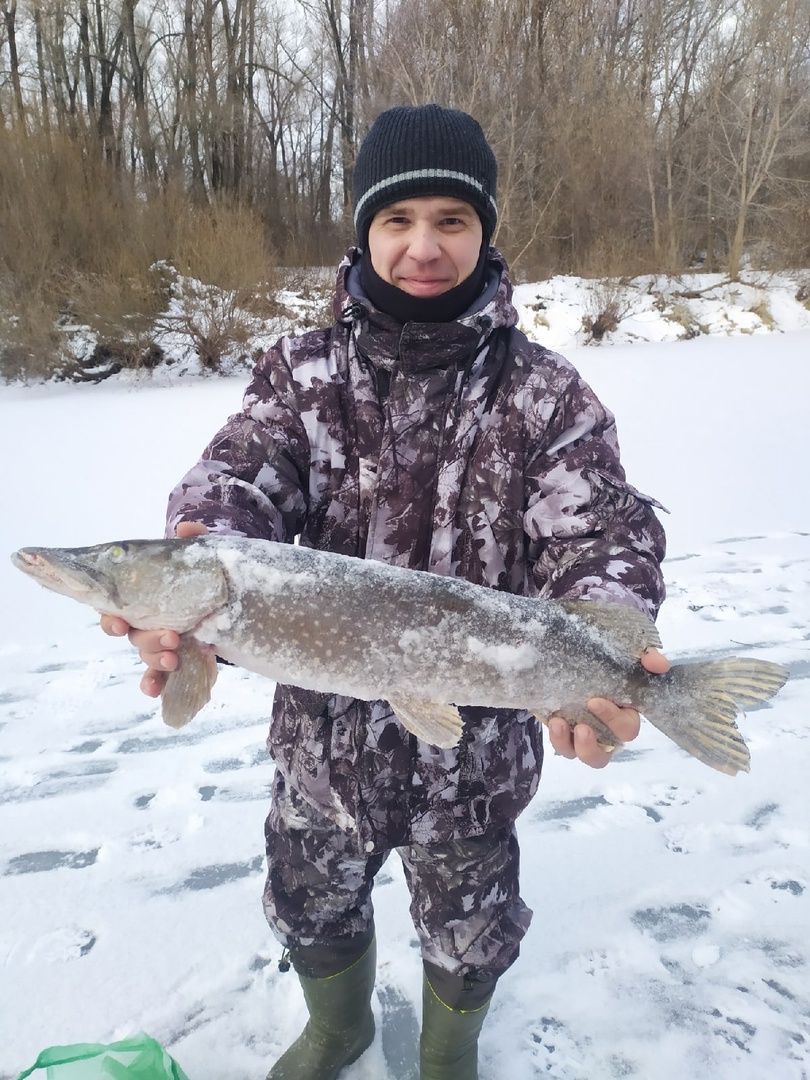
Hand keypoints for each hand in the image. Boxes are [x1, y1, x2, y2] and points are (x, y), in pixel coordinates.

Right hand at [99, 521, 207, 696]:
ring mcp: (163, 641)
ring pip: (146, 656)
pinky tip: (156, 691)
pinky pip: (159, 676)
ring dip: (156, 660)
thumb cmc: (208, 576)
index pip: (116, 608)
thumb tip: (184, 529)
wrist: (234, 597)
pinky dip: (153, 684)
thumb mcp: (204, 556)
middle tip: (171, 637)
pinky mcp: (179, 656)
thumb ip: (195, 542)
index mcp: (146, 596)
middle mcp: (149, 620)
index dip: (113, 618)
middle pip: (134, 636)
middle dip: (147, 639)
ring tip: (176, 658)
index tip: (122, 622)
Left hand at [547, 648, 669, 767]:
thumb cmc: (607, 662)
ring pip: (581, 756)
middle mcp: (606, 731)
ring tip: (558, 724)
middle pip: (604, 755)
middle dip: (591, 746)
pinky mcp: (564, 733)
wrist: (572, 657)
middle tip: (581, 728)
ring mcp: (584, 735)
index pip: (626, 729)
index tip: (594, 701)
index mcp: (624, 715)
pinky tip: (552, 721)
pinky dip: (556, 738)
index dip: (614, 720)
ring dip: (568, 745)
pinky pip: (561, 746)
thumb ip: (647, 658)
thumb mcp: (627, 656)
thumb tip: (658, 664)